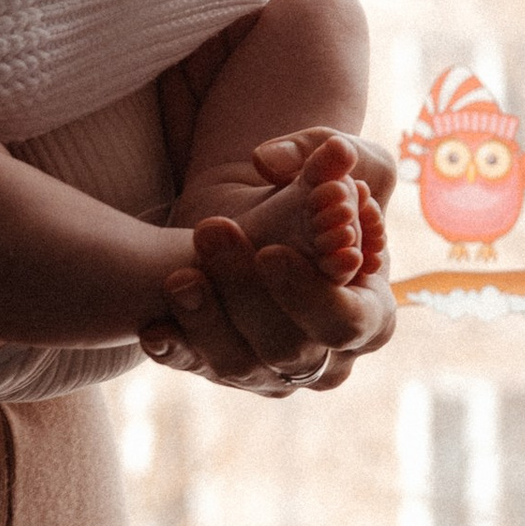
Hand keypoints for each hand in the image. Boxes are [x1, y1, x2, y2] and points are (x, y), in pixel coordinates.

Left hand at [139, 140, 396, 396]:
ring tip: (178, 275)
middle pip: (290, 347)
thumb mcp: (329, 160)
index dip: (311, 295)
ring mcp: (274, 372)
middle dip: (246, 293)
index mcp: (371, 316)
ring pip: (240, 365)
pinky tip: (153, 329)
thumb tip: (317, 155)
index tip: (271, 253)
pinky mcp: (226, 369)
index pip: (349, 322)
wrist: (267, 228)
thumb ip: (324, 153)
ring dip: (207, 319)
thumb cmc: (316, 194)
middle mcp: (326, 358)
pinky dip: (176, 351)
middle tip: (212, 233)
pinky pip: (199, 370)